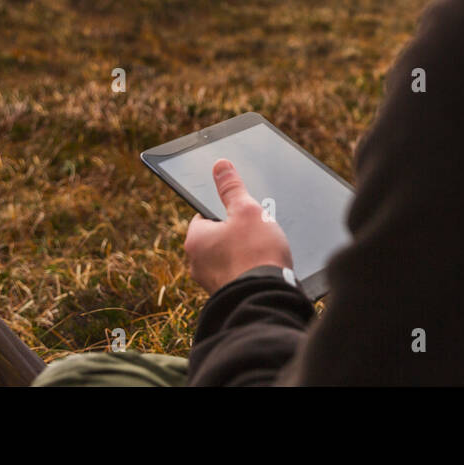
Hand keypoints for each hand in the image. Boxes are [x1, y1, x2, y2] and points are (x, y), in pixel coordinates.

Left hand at [184, 159, 292, 293]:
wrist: (268, 298)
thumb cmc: (256, 253)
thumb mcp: (247, 210)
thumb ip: (232, 187)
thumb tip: (220, 165)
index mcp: (195, 239)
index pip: (204, 214)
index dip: (224, 209)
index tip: (239, 209)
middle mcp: (197, 263)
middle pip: (216, 236)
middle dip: (236, 232)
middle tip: (257, 229)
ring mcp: (211, 282)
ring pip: (226, 257)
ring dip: (243, 252)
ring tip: (264, 249)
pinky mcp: (227, 294)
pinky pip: (236, 274)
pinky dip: (247, 269)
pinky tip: (264, 267)